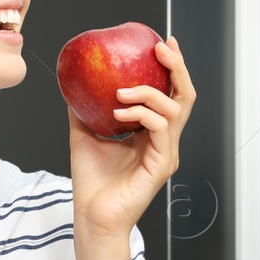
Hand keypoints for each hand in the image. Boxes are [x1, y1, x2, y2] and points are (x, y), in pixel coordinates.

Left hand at [69, 35, 195, 240]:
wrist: (91, 216)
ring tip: (121, 91)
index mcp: (152, 134)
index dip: (171, 68)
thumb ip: (86, 109)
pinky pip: (160, 128)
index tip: (161, 44)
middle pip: (184, 96)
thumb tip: (76, 83)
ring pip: (174, 109)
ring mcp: (166, 153)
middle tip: (160, 49)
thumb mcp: (85, 134)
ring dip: (148, 93)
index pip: (170, 95)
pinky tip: (119, 112)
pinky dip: (142, 114)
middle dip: (176, 68)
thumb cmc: (92, 182)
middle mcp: (164, 141)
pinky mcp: (161, 165)